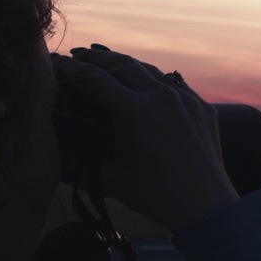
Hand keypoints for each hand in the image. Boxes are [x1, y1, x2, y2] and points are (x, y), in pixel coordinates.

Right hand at [50, 46, 239, 233]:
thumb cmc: (155, 196)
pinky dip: (154, 80)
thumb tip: (56, 152)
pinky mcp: (202, 107)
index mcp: (134, 111)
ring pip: (149, 70)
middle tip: (78, 55)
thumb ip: (81, 162)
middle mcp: (160, 97)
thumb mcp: (110, 178)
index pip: (94, 79)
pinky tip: (145, 83)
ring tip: (108, 63)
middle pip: (121, 64)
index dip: (70, 69)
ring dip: (125, 64)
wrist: (206, 206)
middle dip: (96, 58)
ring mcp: (185, 99)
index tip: (54, 62)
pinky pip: (174, 85)